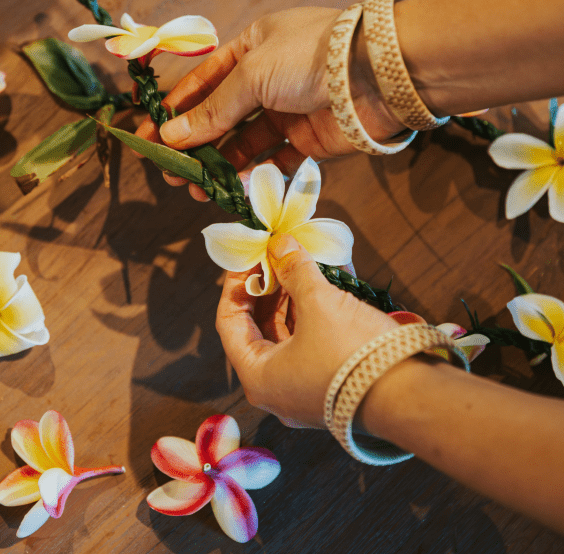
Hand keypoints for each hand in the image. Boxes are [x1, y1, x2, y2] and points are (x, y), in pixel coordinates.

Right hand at [136, 7, 404, 200]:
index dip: (176, 109)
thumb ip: (213, 109)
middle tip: (171, 172)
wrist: (374, 77)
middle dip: (194, 145)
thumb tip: (172, 134)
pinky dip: (253, 174)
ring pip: (244, 144)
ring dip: (219, 166)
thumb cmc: (309, 58)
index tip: (150, 135)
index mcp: (251, 50)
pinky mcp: (307, 141)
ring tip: (196, 189)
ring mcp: (287, 113)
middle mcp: (267, 81)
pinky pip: (273, 161)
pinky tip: (233, 187)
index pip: (204, 83)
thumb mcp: (251, 74)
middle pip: (221, 118)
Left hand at [216, 233, 398, 427]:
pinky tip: (333, 278)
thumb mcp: (320, 304)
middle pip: (261, 326)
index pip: (229, 321)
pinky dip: (319, 309)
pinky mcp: (331, 382)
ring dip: (298, 294)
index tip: (251, 255)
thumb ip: (296, 270)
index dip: (237, 284)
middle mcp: (276, 387)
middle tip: (280, 253)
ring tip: (307, 260)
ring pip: (290, 331)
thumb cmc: (353, 354)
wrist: (413, 398)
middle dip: (272, 285)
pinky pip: (314, 339)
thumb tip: (280, 243)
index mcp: (258, 376)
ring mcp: (304, 387)